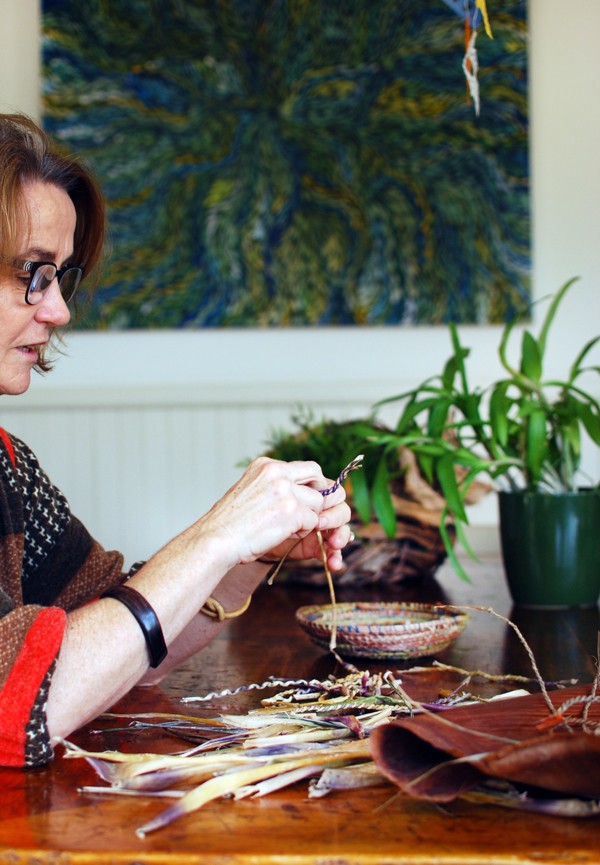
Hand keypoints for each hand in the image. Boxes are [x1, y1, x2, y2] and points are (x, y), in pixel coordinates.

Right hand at [200, 457, 345, 566]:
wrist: (216, 538)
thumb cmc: (229, 522)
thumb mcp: (249, 491)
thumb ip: (272, 486)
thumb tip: (296, 492)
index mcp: (265, 465)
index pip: (303, 467)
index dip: (308, 485)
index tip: (302, 499)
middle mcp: (277, 471)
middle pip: (317, 476)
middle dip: (318, 495)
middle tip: (309, 512)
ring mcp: (286, 490)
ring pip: (318, 502)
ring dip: (308, 517)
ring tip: (285, 528)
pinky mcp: (293, 510)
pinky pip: (313, 521)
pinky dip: (302, 532)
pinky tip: (282, 535)